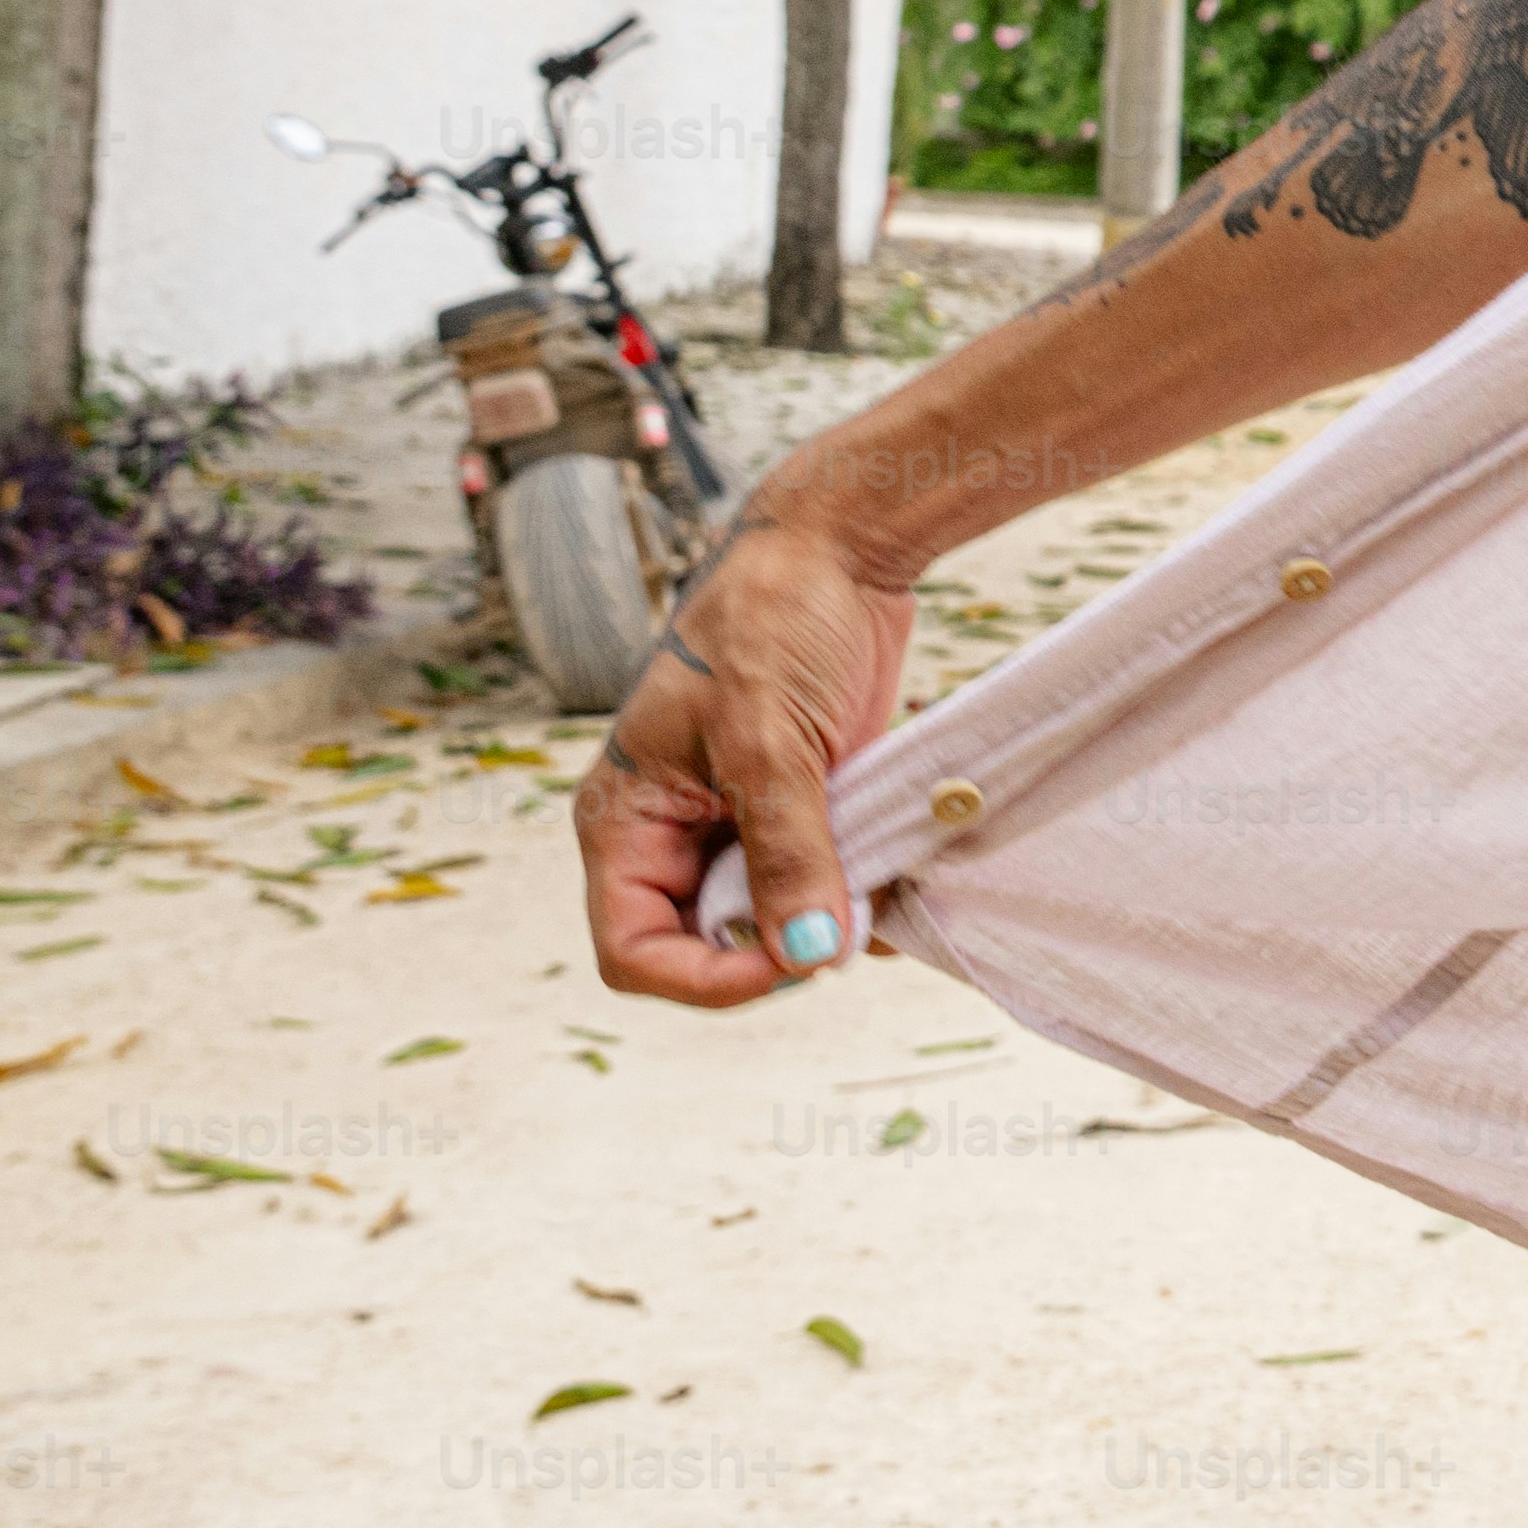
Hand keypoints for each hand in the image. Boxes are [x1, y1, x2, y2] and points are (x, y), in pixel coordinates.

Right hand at [577, 510, 921, 1008]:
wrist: (839, 547)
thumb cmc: (774, 619)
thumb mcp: (770, 740)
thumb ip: (788, 852)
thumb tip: (812, 956)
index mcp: (626, 817)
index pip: (633, 949)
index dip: (701, 980)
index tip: (788, 966)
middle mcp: (673, 832)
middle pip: (705, 947)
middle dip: (775, 953)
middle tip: (851, 930)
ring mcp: (738, 824)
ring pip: (771, 923)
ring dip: (826, 927)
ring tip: (883, 901)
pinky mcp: (802, 810)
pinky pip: (820, 883)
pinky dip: (859, 894)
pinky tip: (901, 878)